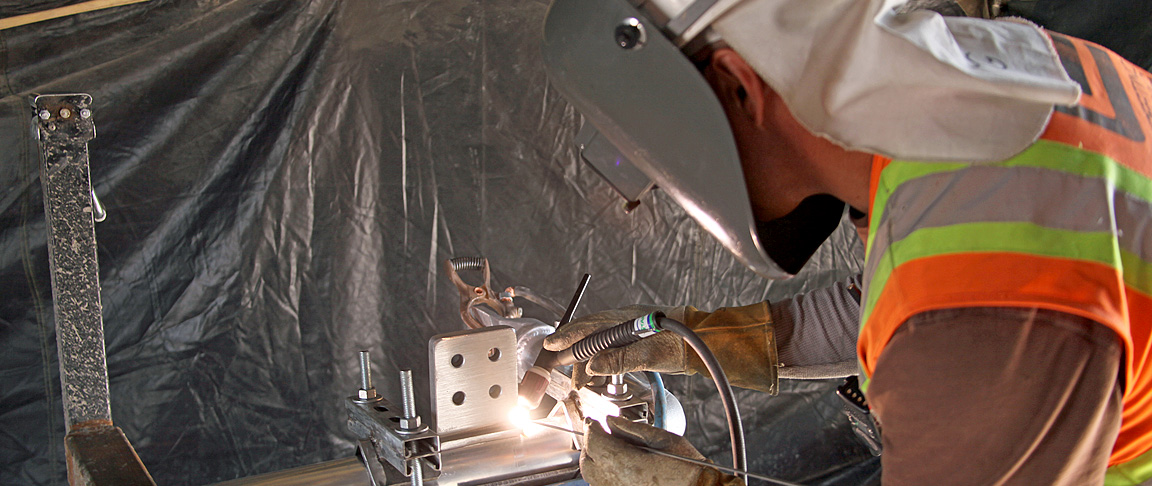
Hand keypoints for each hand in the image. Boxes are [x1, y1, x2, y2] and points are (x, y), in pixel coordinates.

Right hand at [543, 305, 686, 388]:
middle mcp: (624, 321)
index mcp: (624, 320)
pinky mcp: (636, 337)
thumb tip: (592, 366)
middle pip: (590, 333)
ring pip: (600, 342)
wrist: (704, 339)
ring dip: (588, 359)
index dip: (568, 336)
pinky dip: (601, 360)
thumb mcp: (649, 355)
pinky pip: (611, 346)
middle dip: (573, 350)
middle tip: (557, 364)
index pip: (589, 326)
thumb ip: (619, 360)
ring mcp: (630, 328)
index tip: (552, 344)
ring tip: (580, 379)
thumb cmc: (681, 343)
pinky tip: (598, 371)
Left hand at [581, 416, 743, 485]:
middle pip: (588, 458)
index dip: (592, 426)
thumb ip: (632, 428)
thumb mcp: (662, 438)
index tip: (594, 420)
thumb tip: (612, 420)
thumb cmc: (688, 466)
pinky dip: (603, 471)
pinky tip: (617, 462)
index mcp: (626, 462)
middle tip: (600, 430)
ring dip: (594, 457)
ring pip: (591, 474)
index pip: (594, 440)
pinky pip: (602, 483)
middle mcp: (617, 480)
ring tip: (609, 445)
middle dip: (591, 442)